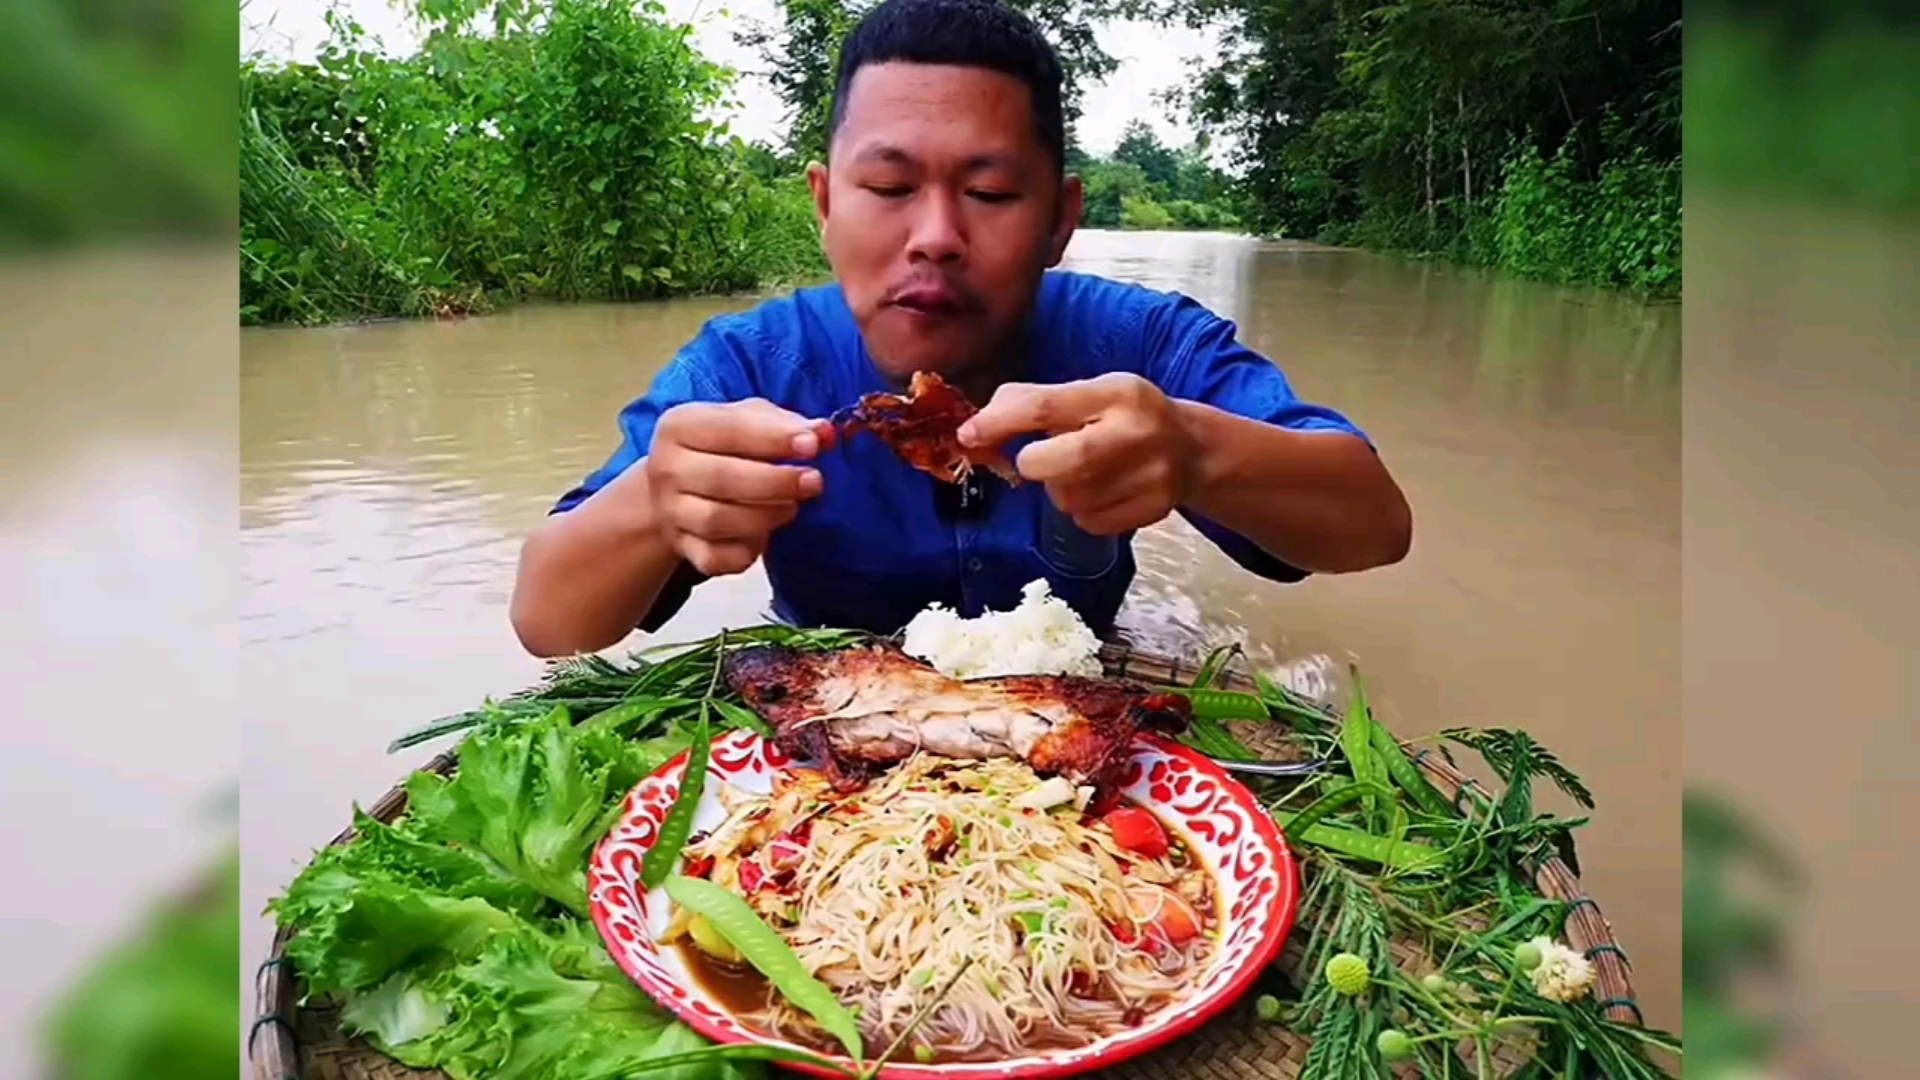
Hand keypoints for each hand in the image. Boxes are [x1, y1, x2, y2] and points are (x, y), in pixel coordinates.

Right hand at [645, 399, 832, 575]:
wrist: (675, 490)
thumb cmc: (721, 448)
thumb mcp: (747, 421)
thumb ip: (785, 424)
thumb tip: (824, 434)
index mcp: (681, 427)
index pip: (729, 429)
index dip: (775, 438)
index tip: (813, 445)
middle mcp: (667, 469)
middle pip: (722, 479)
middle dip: (776, 482)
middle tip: (814, 482)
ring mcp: (671, 513)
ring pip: (718, 521)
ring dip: (766, 516)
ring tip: (793, 507)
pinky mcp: (683, 548)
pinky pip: (716, 559)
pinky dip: (745, 553)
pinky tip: (764, 539)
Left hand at [958, 373, 1199, 535]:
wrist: (1192, 450)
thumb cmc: (1124, 416)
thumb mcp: (1087, 394)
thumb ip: (1031, 403)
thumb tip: (976, 430)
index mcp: (1116, 393)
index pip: (1044, 408)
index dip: (998, 423)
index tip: (969, 435)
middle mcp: (1137, 433)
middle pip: (1057, 465)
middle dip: (1033, 465)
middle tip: (1036, 460)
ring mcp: (1149, 477)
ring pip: (1069, 498)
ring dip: (1060, 488)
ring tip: (1083, 470)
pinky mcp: (1152, 511)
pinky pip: (1088, 521)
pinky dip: (1082, 510)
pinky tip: (1101, 491)